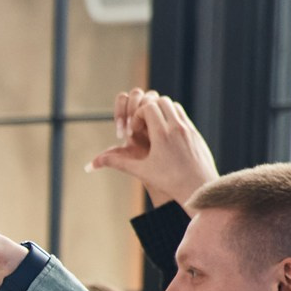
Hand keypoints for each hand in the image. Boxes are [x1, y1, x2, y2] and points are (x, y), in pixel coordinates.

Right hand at [90, 90, 218, 209]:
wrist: (199, 188)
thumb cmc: (169, 181)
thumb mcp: (141, 171)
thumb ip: (117, 162)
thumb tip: (91, 165)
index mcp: (162, 134)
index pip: (148, 107)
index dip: (137, 116)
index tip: (135, 132)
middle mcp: (177, 128)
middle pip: (160, 101)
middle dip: (147, 110)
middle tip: (142, 127)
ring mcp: (188, 129)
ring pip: (173, 105)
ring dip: (160, 112)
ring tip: (153, 130)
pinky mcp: (196, 133)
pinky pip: (182, 116)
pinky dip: (172, 119)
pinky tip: (166, 138)